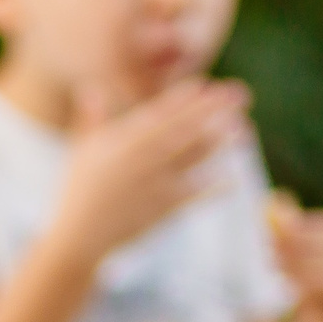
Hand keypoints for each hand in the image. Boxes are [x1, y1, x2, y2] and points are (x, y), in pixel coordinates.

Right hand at [45, 79, 250, 265]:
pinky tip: (233, 179)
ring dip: (219, 141)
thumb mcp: (82, 152)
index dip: (184, 98)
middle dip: (213, 109)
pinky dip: (214, 188)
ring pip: (193, 157)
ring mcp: (155, 183)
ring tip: (243, 127)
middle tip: (239, 94)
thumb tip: (90, 89)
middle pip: (184, 128)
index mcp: (124, 141)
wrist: (80, 237)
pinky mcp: (163, 209)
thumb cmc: (78, 193)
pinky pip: (195, 196)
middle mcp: (143, 158)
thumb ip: (92, 119)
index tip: (205, 85)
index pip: (160, 113)